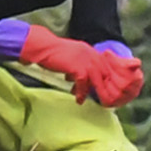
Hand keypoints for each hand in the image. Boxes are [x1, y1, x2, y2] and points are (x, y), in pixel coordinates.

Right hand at [19, 29, 140, 106]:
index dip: (108, 79)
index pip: (106, 66)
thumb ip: (79, 66)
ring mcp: (85, 60)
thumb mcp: (71, 57)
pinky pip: (83, 83)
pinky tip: (79, 99)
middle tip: (106, 99)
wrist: (43, 47)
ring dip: (97, 92)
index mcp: (90, 51)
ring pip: (97, 80)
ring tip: (96, 102)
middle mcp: (91, 54)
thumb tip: (79, 80)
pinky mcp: (77, 67)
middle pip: (105, 74)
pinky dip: (82, 93)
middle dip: (107, 87)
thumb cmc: (54, 53)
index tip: (107, 89)